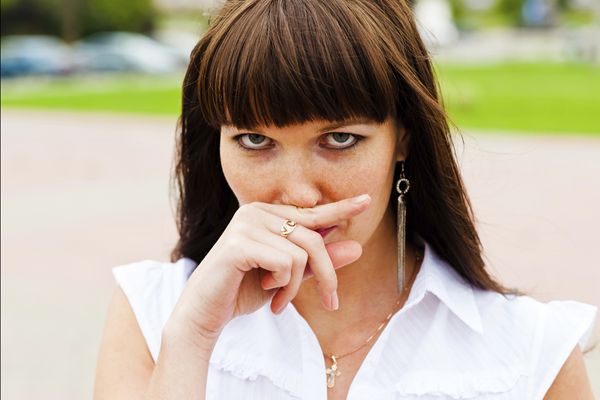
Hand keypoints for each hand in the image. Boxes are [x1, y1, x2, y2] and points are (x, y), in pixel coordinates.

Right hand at [167, 194, 371, 339]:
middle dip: (326, 274)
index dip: (341, 209)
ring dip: (296, 286)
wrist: (204, 313)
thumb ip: (318, 261)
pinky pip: (285, 263)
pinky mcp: (239, 243)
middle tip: (329, 301)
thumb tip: (356, 247)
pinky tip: (264, 290)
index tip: (367, 201)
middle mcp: (256, 212)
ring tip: (279, 298)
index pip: (312, 212)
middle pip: (313, 238)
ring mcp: (246, 224)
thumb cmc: (243, 290)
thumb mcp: (288, 276)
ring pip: (302, 254)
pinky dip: (282, 285)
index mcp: (267, 214)